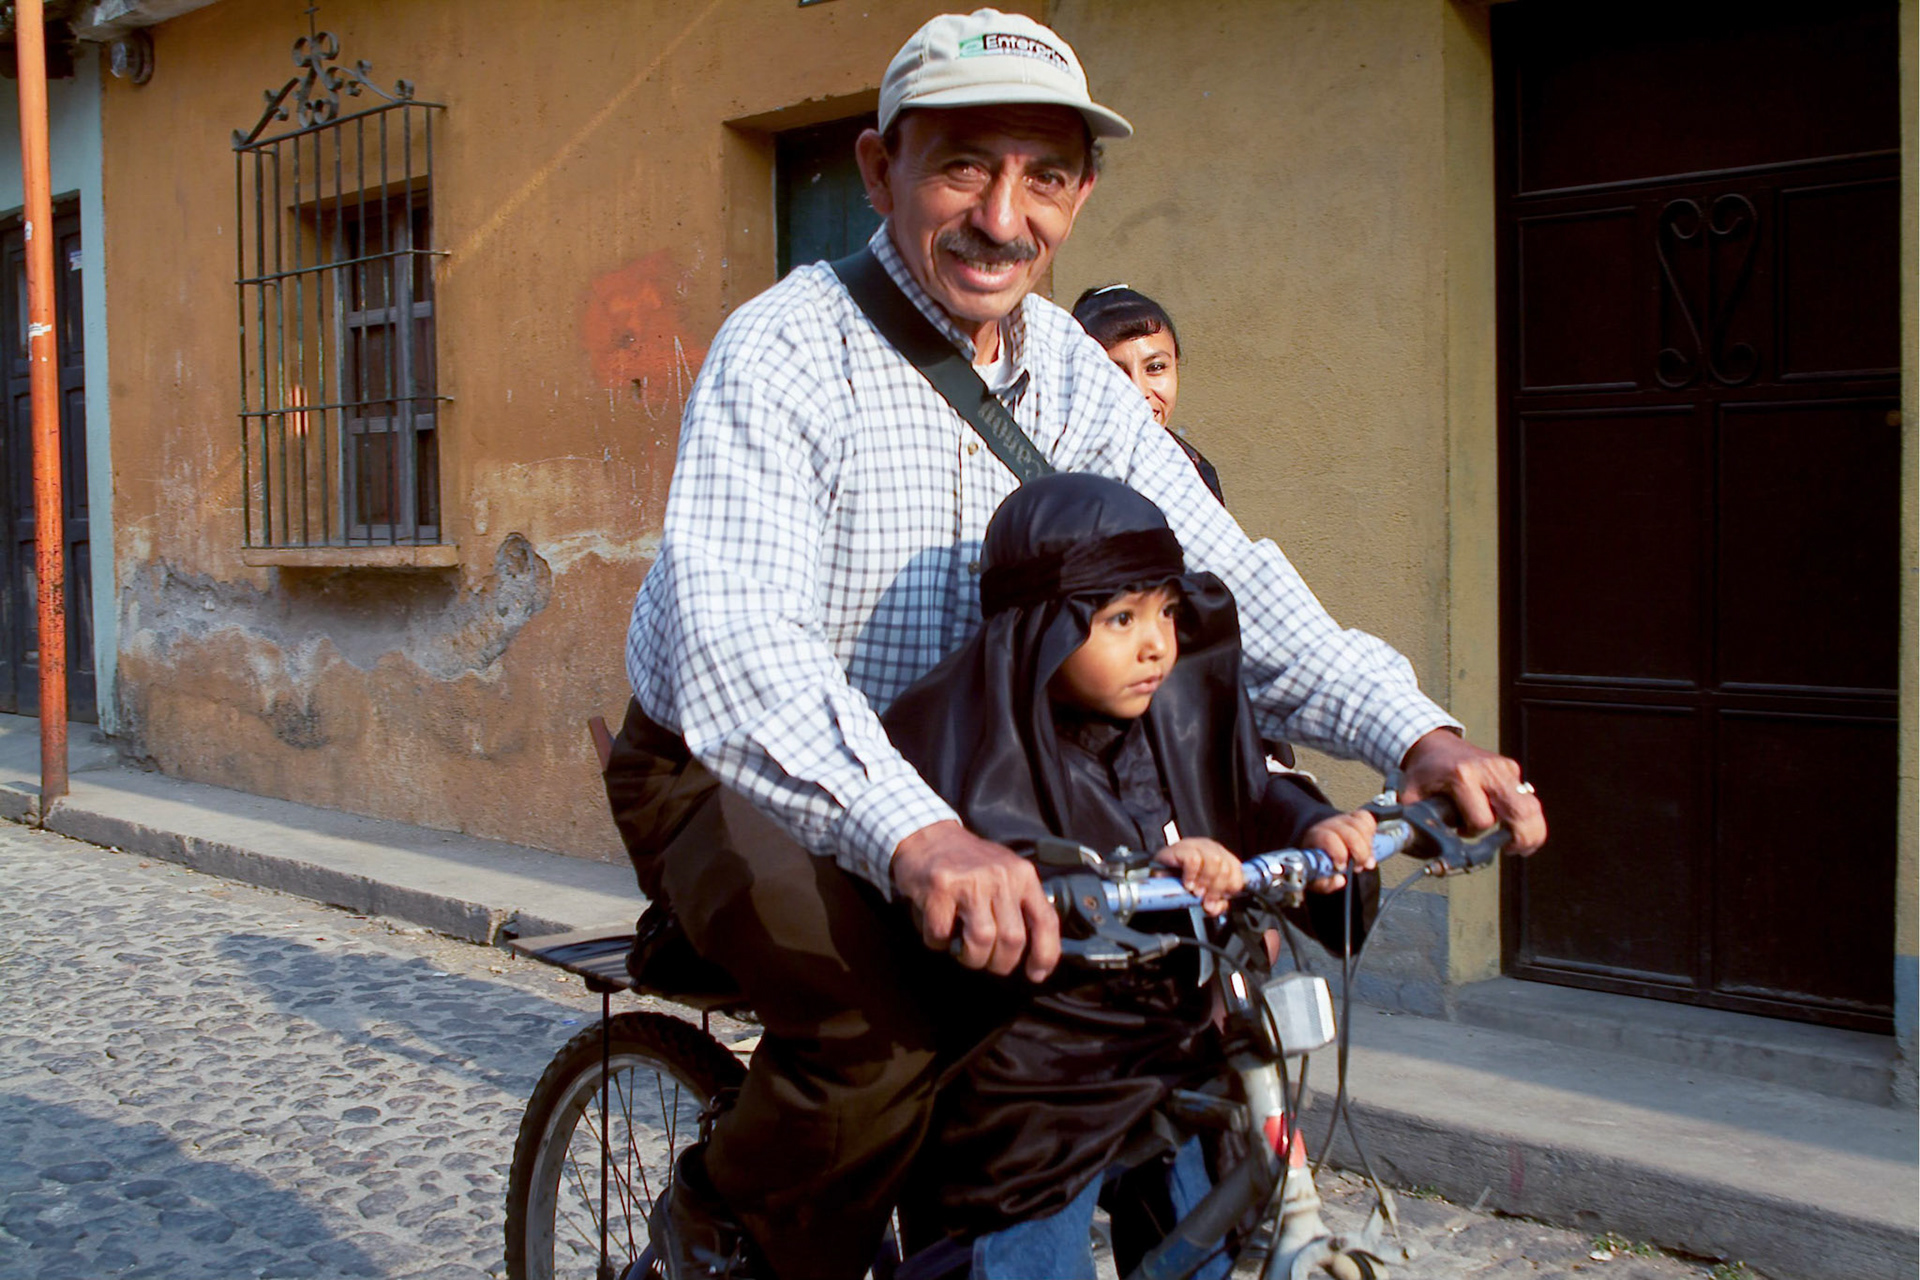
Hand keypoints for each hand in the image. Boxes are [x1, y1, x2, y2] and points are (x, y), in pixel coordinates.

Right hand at [890, 821, 1059, 980]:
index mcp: (1022, 875)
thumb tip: (1036, 951)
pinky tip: (939, 934)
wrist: (927, 836)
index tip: (1035, 974)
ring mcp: (970, 882)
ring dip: (971, 958)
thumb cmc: (969, 862)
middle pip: (1012, 939)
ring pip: (981, 941)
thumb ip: (1021, 903)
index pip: (1046, 921)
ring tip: (964, 953)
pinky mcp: (940, 888)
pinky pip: (943, 934)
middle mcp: (1000, 877)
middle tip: (988, 962)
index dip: (1045, 954)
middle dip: (1001, 963)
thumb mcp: (1006, 873)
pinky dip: (939, 943)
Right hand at [1154, 838, 1244, 914]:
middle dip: (1216, 888)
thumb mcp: (1202, 897)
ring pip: (1214, 861)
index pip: (1237, 872)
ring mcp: (1197, 845)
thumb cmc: (1183, 884)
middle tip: (1204, 898)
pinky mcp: (1181, 848)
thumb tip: (1215, 907)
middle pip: (1226, 868)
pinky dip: (1191, 875)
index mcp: (1223, 858)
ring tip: (1195, 891)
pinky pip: (1194, 860)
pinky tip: (1186, 883)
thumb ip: (1215, 904)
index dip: (1229, 889)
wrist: (1157, 879)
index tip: (1217, 899)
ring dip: (1205, 881)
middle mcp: (1212, 849)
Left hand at [1299, 809, 1377, 892]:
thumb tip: (1340, 880)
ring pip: (1361, 826)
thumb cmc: (1318, 862)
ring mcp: (1343, 820)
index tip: (1343, 867)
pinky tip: (1368, 843)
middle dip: (1360, 853)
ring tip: (1365, 859)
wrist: (1319, 847)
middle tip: (1359, 867)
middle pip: (1350, 833)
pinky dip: (1371, 831)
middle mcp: (1330, 825)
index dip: (1339, 853)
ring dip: (1368, 846)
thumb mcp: (1315, 877)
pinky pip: (1366, 817)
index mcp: (1316, 837)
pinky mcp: (1354, 817)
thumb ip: (1325, 883)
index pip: (1329, 838)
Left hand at [1399, 729, 1546, 854]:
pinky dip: (1526, 818)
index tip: (1462, 831)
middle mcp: (1488, 770)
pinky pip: (1528, 799)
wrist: (1434, 743)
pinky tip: (1515, 828)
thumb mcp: (1411, 796)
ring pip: (1532, 807)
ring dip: (1531, 832)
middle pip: (1520, 812)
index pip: (1482, 820)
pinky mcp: (1512, 768)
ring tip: (1520, 846)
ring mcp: (1504, 768)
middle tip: (1513, 851)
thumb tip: (1429, 853)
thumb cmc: (1424, 772)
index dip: (1473, 833)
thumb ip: (1416, 825)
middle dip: (1522, 839)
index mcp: (1462, 777)